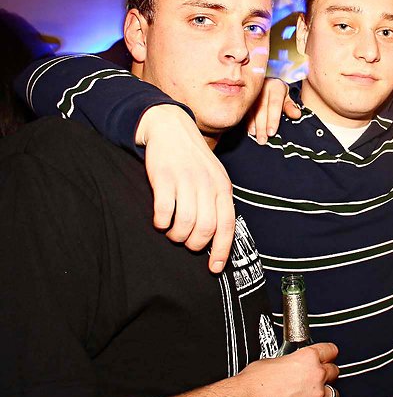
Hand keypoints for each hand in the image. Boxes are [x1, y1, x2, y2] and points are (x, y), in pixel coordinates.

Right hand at [136, 105, 233, 272]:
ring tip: (172, 231)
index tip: (214, 268)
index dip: (221, 250)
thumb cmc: (192, 160)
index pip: (227, 225)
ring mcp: (187, 181)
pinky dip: (161, 222)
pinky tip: (160, 220)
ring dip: (176, 235)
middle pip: (205, 229)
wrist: (171, 128)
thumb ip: (216, 203)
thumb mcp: (213, 178)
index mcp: (223, 188)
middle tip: (185, 241)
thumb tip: (217, 236)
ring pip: (186, 223)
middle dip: (194, 244)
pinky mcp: (165, 177)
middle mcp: (208, 185)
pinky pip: (164, 211)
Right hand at [238, 343, 339, 396]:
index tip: (328, 355)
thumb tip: (288, 364)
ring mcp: (315, 395)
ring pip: (334, 392)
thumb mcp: (272, 361)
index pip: (329, 350)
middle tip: (322, 375)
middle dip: (328, 372)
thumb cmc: (252, 383)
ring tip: (323, 394)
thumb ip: (288, 361)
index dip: (328, 352)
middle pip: (334, 371)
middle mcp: (315, 375)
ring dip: (328, 393)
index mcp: (306, 357)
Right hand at [246, 78, 301, 143]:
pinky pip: (246, 111)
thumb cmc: (282, 96)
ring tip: (256, 137)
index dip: (273, 119)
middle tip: (263, 140)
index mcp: (276, 86)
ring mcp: (253, 91)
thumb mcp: (289, 99)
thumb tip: (297, 114)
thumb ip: (291, 107)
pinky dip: (248, 122)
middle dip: (262, 126)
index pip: (274, 104)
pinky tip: (250, 131)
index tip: (271, 133)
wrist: (270, 88)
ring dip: (253, 125)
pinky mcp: (246, 97)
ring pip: (252, 110)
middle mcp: (263, 86)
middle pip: (261, 108)